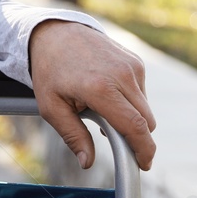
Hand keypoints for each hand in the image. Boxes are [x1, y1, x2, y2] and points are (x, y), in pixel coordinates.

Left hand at [29, 20, 156, 170]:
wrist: (54, 33)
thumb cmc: (50, 71)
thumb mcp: (52, 107)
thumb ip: (73, 136)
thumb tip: (86, 163)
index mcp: (100, 88)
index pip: (135, 126)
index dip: (143, 150)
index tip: (143, 165)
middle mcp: (122, 75)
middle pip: (146, 121)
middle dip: (137, 139)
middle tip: (117, 144)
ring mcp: (131, 66)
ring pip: (145, 108)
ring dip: (132, 119)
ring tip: (102, 112)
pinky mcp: (135, 61)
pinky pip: (141, 92)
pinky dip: (131, 102)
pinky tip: (108, 96)